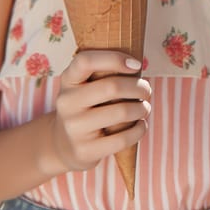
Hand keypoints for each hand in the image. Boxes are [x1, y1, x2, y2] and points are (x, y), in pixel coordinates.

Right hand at [48, 50, 150, 173]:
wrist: (63, 145)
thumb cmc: (87, 105)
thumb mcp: (85, 84)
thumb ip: (104, 72)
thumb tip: (137, 65)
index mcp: (68, 80)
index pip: (85, 61)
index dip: (115, 59)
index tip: (136, 65)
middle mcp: (67, 102)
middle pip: (112, 87)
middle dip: (139, 87)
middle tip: (146, 91)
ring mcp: (74, 128)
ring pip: (122, 112)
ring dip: (142, 108)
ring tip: (144, 108)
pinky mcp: (85, 150)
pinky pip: (122, 138)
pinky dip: (140, 129)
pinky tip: (140, 125)